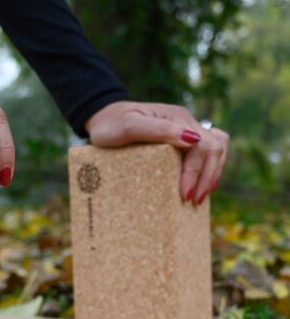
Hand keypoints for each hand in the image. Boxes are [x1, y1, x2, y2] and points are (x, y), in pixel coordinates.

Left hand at [84, 101, 228, 204]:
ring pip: (216, 148)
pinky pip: (205, 153)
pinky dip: (207, 168)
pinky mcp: (180, 141)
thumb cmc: (111, 124)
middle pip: (215, 148)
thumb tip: (192, 139)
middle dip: (207, 176)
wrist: (101, 119)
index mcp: (178, 118)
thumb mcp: (129, 126)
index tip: (184, 194)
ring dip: (212, 172)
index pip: (202, 146)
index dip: (196, 172)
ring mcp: (185, 131)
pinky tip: (198, 185)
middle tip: (193, 201)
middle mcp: (185, 122)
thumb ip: (159, 130)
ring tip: (200, 197)